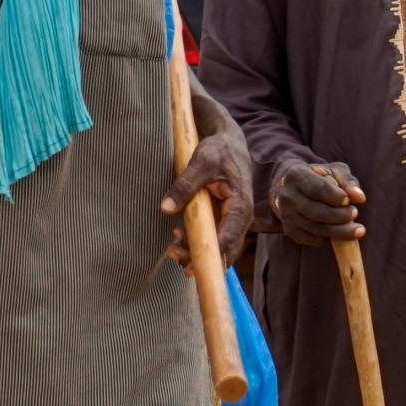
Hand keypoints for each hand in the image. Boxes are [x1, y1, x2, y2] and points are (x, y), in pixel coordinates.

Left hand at [161, 124, 253, 269]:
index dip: (212, 252)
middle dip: (201, 258)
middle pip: (225, 249)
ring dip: (196, 252)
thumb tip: (165, 208)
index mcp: (241, 205)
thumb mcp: (202, 161)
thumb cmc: (220, 150)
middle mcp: (240, 218)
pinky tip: (177, 238)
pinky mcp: (222, 219)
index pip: (229, 237)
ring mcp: (232, 220)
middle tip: (173, 254)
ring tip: (171, 248)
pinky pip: (212, 238)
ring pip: (219, 248)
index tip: (192, 263)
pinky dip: (196, 243)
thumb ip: (185, 184)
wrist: (229, 143)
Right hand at [274, 161, 363, 244]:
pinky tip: (338, 232)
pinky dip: (328, 239)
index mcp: (297, 175)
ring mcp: (286, 215)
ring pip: (315, 229)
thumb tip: (360, 197)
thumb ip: (348, 181)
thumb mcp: (334, 171)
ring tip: (357, 228)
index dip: (335, 197)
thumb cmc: (319, 178)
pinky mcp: (289, 230)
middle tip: (355, 213)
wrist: (294, 189)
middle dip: (340, 216)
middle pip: (316, 212)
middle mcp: (287, 195)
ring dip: (340, 231)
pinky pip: (312, 239)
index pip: (317, 189)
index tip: (348, 201)